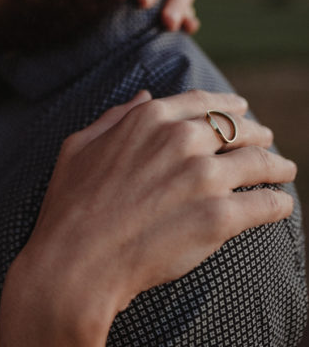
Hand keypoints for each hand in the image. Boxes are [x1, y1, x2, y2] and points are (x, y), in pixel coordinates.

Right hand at [0, 90, 295, 346]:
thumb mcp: (79, 146)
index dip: (228, 104)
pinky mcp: (220, 216)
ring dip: (277, 165)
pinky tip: (280, 205)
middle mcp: (181, 140)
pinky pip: (267, 204)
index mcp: (149, 120)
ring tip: (284, 170)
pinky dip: (278, 203)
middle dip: (257, 134)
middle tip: (266, 143)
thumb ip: (114, 117)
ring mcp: (204, 177)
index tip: (242, 109)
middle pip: (238, 130)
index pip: (203, 103)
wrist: (78, 258)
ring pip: (260, 162)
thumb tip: (143, 96)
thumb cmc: (71, 204)